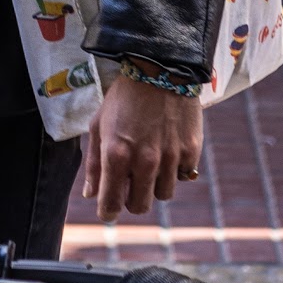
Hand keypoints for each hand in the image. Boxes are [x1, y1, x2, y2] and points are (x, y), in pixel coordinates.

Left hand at [75, 72, 206, 221]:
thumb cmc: (123, 98)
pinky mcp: (192, 152)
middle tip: (130, 183)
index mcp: (116, 155)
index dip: (108, 212)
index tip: (108, 212)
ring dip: (154, 185)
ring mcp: (171, 158)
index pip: (111, 204)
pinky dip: (175, 171)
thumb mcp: (98, 126)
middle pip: (139, 206)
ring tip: (150, 162)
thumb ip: (94, 164)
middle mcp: (144, 162)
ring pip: (163, 195)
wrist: (161, 70)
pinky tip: (168, 151)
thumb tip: (91, 195)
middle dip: (131, 199)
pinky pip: (183, 177)